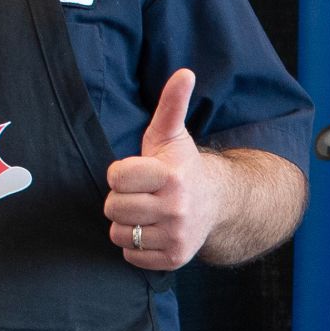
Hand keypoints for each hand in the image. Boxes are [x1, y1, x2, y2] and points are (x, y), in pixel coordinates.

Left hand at [103, 69, 222, 270]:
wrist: (216, 202)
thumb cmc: (182, 165)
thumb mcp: (172, 134)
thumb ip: (171, 103)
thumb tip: (184, 72)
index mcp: (171, 176)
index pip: (116, 177)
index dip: (120, 174)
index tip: (137, 172)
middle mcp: (176, 208)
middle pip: (113, 208)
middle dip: (121, 199)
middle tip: (140, 194)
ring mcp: (176, 235)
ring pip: (119, 234)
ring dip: (126, 224)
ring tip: (145, 212)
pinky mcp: (174, 257)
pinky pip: (130, 255)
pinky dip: (135, 246)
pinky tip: (151, 230)